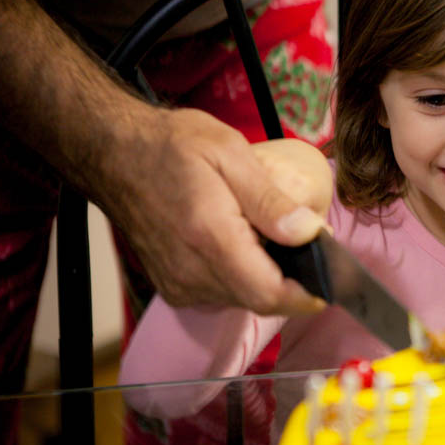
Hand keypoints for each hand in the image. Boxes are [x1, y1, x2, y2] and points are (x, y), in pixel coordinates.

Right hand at [92, 107, 326, 314]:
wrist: (113, 153)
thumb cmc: (171, 146)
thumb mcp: (230, 153)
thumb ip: (269, 199)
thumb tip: (308, 233)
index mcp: (210, 237)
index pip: (268, 293)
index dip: (306, 296)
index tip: (331, 284)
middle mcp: (191, 271)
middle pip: (259, 299)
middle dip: (292, 283)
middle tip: (310, 248)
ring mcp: (178, 282)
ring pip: (241, 298)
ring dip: (266, 277)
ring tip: (274, 237)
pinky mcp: (172, 284)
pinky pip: (220, 293)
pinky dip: (242, 275)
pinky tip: (244, 243)